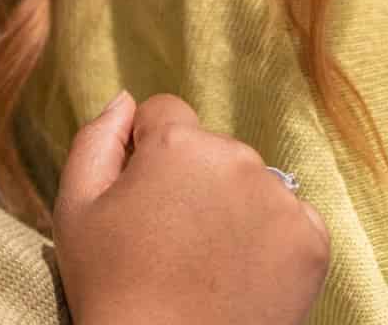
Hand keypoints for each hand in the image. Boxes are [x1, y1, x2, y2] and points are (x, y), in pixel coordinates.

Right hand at [53, 92, 329, 324]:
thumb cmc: (113, 287)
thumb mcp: (76, 208)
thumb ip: (96, 139)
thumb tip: (125, 99)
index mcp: (178, 143)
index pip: (165, 114)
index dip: (147, 155)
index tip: (142, 203)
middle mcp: (238, 158)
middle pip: (211, 150)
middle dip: (192, 182)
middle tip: (171, 242)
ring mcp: (281, 199)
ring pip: (251, 183)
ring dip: (233, 208)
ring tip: (206, 264)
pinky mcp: (311, 240)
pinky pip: (289, 220)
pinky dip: (270, 241)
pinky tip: (240, 274)